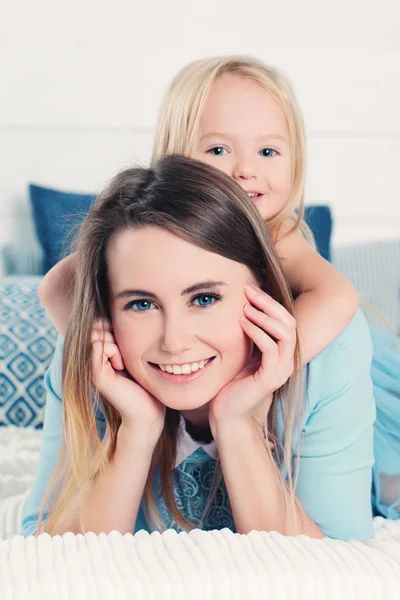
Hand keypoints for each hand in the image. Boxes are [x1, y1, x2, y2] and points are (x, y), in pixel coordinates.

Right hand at [91, 319, 165, 442]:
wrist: (147, 411)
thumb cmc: (144, 385)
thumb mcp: (131, 357)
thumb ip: (120, 342)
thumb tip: (110, 319)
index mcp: (99, 358)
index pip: (97, 327)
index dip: (110, 329)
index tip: (123, 346)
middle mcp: (91, 363)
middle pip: (96, 330)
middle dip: (111, 334)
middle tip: (122, 354)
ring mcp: (91, 369)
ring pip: (97, 337)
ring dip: (113, 343)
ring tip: (121, 361)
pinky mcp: (96, 375)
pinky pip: (99, 347)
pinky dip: (112, 351)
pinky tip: (120, 365)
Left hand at [209, 284, 295, 432]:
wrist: (228, 416)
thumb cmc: (231, 384)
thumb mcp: (241, 354)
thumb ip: (247, 335)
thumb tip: (240, 307)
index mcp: (280, 354)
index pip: (285, 320)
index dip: (269, 303)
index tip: (249, 289)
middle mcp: (285, 361)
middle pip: (289, 323)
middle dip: (269, 304)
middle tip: (249, 291)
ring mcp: (280, 370)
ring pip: (285, 334)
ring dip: (265, 316)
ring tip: (246, 307)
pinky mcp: (270, 379)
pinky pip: (271, 349)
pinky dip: (258, 332)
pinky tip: (242, 323)